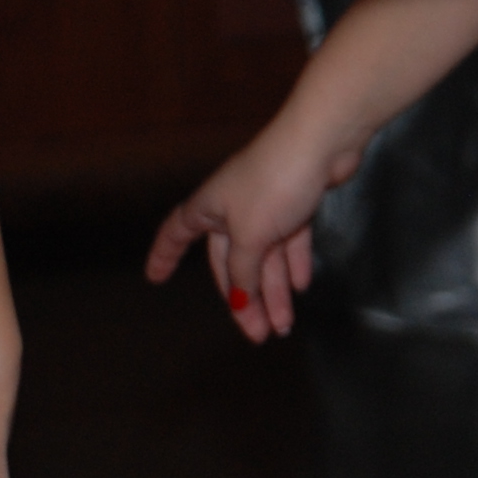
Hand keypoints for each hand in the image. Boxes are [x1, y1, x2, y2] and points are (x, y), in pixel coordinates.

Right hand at [144, 113, 359, 342]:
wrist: (323, 144)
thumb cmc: (275, 182)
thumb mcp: (250, 236)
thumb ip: (243, 271)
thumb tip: (240, 299)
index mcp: (208, 209)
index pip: (175, 235)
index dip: (163, 256)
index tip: (154, 277)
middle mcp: (233, 207)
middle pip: (232, 261)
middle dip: (244, 298)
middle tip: (257, 333)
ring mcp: (266, 205)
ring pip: (266, 258)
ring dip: (274, 291)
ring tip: (283, 325)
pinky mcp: (298, 203)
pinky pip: (291, 242)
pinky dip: (294, 264)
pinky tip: (300, 286)